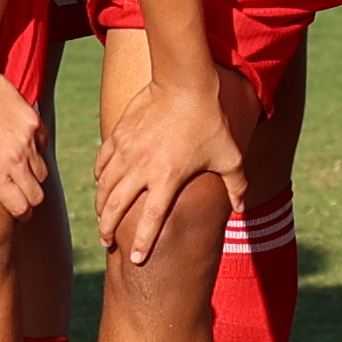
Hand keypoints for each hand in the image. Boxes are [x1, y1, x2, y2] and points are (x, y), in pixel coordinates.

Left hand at [0, 60, 47, 230]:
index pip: (21, 208)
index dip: (19, 214)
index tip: (15, 212)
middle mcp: (15, 160)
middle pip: (37, 195)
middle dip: (28, 200)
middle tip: (17, 196)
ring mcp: (27, 140)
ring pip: (42, 173)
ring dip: (32, 178)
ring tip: (15, 172)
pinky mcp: (33, 122)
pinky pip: (43, 147)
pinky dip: (35, 153)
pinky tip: (18, 148)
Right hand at [94, 62, 248, 266]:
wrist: (185, 81)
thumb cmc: (210, 119)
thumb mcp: (230, 155)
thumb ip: (236, 185)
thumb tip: (242, 210)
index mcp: (168, 179)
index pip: (149, 220)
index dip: (141, 243)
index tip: (135, 261)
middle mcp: (142, 169)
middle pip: (115, 207)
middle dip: (107, 228)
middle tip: (105, 241)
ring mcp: (127, 151)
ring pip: (104, 186)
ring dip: (100, 206)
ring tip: (100, 217)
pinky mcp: (119, 134)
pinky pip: (102, 161)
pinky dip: (99, 176)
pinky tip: (100, 182)